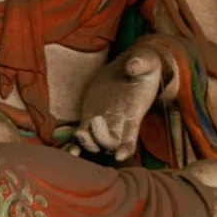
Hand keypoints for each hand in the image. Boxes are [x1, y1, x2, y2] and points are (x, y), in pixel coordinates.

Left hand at [68, 41, 171, 162]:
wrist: (129, 66)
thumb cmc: (143, 67)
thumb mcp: (147, 61)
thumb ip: (141, 64)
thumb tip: (132, 67)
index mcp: (133, 114)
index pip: (130, 139)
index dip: (126, 149)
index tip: (119, 155)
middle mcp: (118, 122)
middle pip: (109, 143)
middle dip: (101, 138)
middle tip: (96, 120)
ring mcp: (102, 120)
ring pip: (94, 142)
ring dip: (86, 142)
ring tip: (80, 133)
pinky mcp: (88, 113)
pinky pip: (81, 132)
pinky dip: (75, 142)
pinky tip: (70, 148)